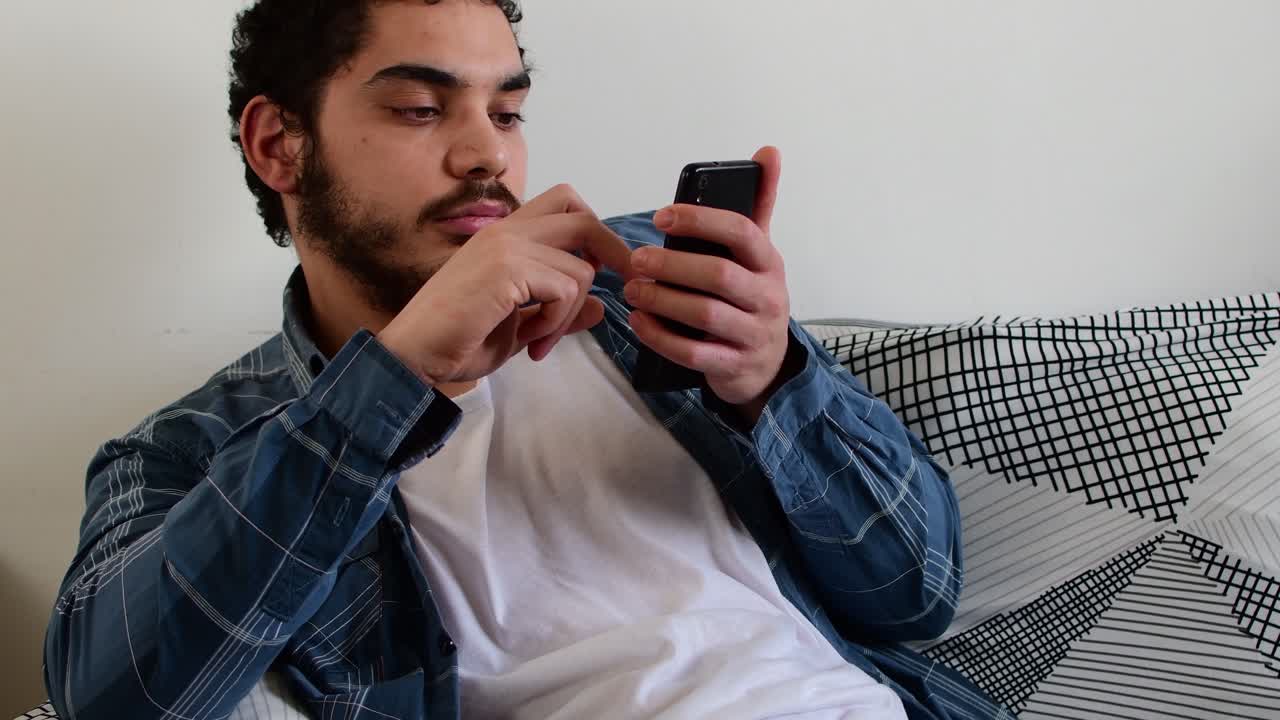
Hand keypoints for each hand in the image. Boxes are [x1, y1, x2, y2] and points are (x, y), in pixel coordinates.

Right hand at [378, 184, 634, 385]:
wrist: (413, 357)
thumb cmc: (457, 341)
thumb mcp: (521, 326)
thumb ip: (559, 311)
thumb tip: (601, 307)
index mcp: (504, 235)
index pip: (564, 203)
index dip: (593, 232)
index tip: (606, 269)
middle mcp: (504, 231)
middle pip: (581, 215)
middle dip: (612, 251)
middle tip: (624, 285)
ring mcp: (505, 246)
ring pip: (581, 268)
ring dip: (570, 313)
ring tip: (540, 340)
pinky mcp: (506, 269)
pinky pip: (566, 290)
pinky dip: (557, 322)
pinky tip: (531, 341)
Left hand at [624, 147, 792, 410]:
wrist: (767, 366)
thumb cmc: (752, 299)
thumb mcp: (760, 255)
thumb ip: (759, 205)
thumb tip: (769, 150)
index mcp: (770, 262)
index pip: (742, 232)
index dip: (700, 221)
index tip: (662, 217)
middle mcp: (768, 297)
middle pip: (719, 274)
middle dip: (673, 265)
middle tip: (637, 260)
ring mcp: (753, 334)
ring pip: (706, 314)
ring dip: (663, 300)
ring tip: (632, 290)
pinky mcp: (734, 366)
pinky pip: (694, 352)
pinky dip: (661, 337)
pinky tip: (639, 323)